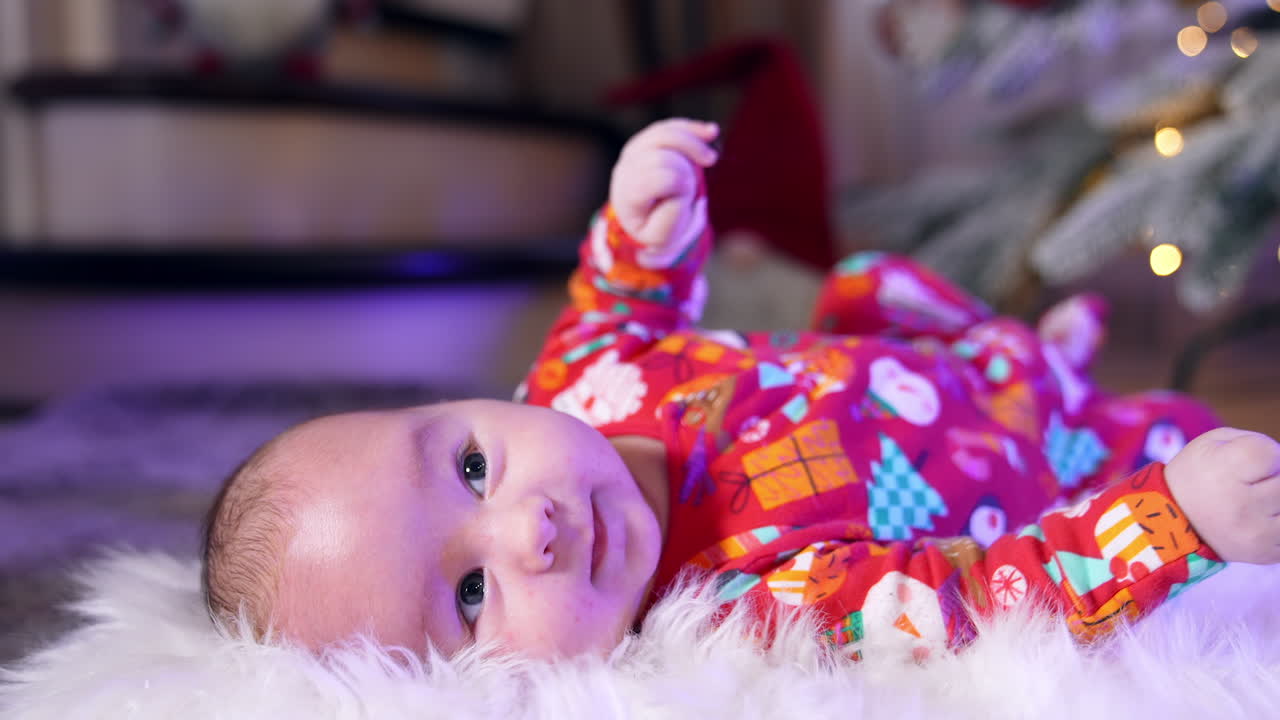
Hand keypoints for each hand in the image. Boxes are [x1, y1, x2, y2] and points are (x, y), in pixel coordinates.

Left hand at [609, 118, 719, 266]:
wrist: (642, 217)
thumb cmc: (654, 227)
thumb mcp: (661, 236)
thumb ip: (670, 218)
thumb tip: (681, 185)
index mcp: (628, 196)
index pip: (658, 180)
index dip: (680, 185)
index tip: (687, 199)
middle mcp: (626, 169)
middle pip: (662, 157)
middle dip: (685, 170)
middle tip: (692, 188)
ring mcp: (634, 151)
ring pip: (664, 135)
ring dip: (692, 144)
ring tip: (711, 159)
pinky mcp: (647, 140)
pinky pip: (669, 127)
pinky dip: (691, 129)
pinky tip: (712, 132)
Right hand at [1166, 427, 1279, 563]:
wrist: (1172, 521)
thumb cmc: (1198, 474)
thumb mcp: (1212, 443)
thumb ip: (1256, 443)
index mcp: (1222, 471)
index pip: (1271, 454)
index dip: (1267, 455)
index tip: (1251, 463)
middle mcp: (1239, 505)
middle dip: (1273, 478)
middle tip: (1251, 483)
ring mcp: (1254, 533)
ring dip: (1277, 502)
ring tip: (1255, 502)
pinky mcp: (1265, 553)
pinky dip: (1277, 522)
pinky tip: (1259, 520)